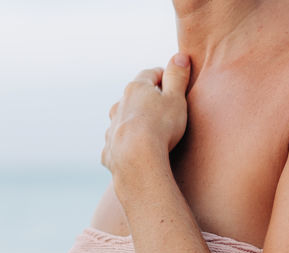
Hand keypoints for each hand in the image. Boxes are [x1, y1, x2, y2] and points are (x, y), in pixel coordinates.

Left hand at [101, 53, 191, 178]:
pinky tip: (134, 153)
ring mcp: (111, 128)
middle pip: (134, 97)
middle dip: (147, 100)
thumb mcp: (176, 99)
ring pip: (123, 120)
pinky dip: (125, 145)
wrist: (136, 160)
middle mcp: (119, 105)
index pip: (151, 74)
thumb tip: (180, 56)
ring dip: (134, 122)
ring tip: (148, 133)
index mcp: (136, 89)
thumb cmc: (161, 127)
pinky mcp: (108, 150)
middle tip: (163, 108)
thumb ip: (177, 77)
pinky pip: (117, 144)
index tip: (174, 82)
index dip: (164, 76)